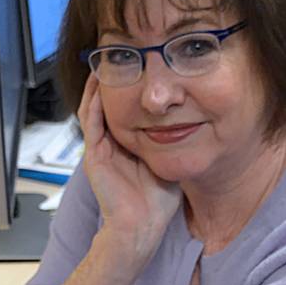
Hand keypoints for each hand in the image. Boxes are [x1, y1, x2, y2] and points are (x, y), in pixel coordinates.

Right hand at [77, 76, 180, 258]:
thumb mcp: (169, 160)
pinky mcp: (94, 156)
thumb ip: (174, 140)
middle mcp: (111, 144)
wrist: (142, 227)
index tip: (138, 66)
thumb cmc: (156, 203)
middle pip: (105, 103)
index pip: (124, 108)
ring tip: (105, 63)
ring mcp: (100, 149)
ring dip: (97, 86)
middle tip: (117, 56)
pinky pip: (91, 123)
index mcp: (127, 145)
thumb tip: (194, 118)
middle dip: (110, 80)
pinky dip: (94, 104)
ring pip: (93, 108)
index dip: (128, 87)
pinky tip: (100, 86)